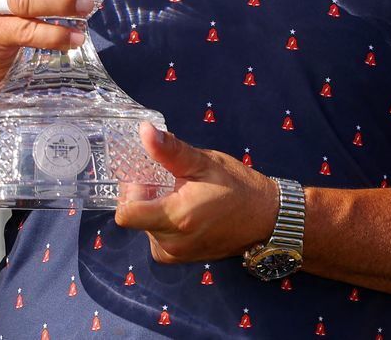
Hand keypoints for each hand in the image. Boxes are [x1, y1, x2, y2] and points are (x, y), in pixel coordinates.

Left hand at [114, 122, 278, 263]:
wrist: (264, 218)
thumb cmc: (236, 186)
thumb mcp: (204, 162)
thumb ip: (170, 150)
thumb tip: (144, 131)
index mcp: (176, 218)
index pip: (125, 214)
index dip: (129, 190)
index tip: (144, 174)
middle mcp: (171, 243)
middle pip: (134, 216)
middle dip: (144, 194)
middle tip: (166, 177)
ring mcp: (175, 255)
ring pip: (144, 226)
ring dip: (153, 207)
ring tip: (179, 192)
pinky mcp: (179, 258)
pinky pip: (157, 236)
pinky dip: (162, 220)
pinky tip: (182, 206)